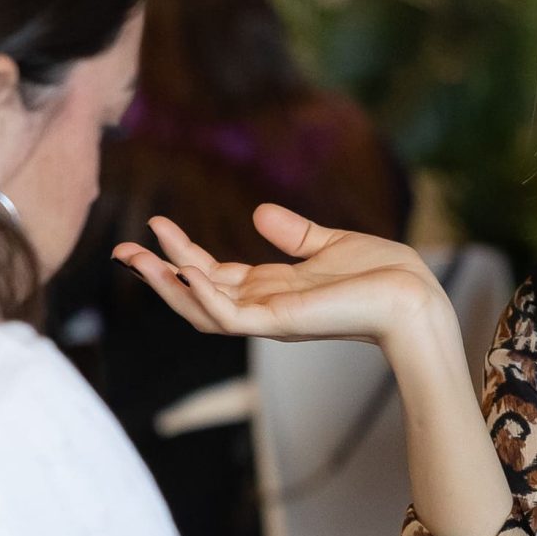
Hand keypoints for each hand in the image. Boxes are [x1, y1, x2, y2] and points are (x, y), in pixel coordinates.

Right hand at [114, 205, 447, 349]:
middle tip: (120, 249)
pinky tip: (185, 270)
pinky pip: (229, 316)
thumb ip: (294, 233)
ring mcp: (269, 318)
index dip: (181, 255)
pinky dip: (204, 295)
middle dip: (157, 274)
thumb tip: (259, 212)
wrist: (416, 298)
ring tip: (135, 257)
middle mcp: (264, 307)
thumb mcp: (329, 244)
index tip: (154, 227)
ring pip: (201, 308)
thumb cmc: (384, 276)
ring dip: (167, 284)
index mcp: (273, 289)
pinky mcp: (280, 323)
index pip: (214, 275)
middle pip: (195, 294)